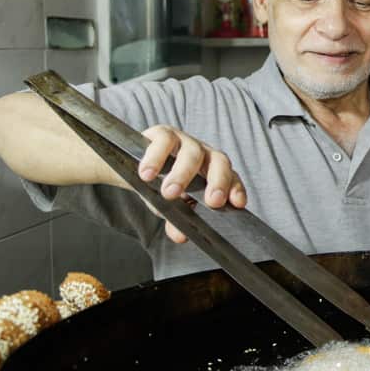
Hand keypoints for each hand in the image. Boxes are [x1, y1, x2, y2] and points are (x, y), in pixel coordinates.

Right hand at [137, 125, 247, 243]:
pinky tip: (147, 174)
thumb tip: (180, 236)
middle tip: (212, 202)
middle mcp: (203, 154)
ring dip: (183, 174)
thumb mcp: (169, 205)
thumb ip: (177, 221)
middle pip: (219, 161)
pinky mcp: (162, 134)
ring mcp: (184, 141)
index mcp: (212, 171)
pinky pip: (163, 142)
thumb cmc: (160, 183)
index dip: (236, 189)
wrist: (132, 162)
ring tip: (169, 193)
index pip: (232, 178)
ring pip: (192, 153)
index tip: (238, 204)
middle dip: (219, 182)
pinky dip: (155, 158)